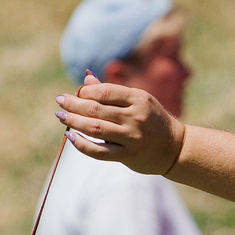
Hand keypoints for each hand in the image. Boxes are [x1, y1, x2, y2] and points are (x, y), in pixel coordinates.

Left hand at [56, 76, 184, 175]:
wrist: (175, 148)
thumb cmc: (152, 120)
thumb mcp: (138, 101)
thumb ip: (112, 92)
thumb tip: (86, 79)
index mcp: (138, 98)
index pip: (104, 91)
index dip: (84, 92)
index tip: (74, 93)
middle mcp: (136, 116)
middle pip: (95, 109)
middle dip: (73, 104)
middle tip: (59, 102)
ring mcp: (132, 137)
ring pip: (94, 128)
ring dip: (73, 121)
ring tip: (60, 117)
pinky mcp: (128, 155)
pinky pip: (99, 151)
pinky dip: (82, 144)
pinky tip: (71, 137)